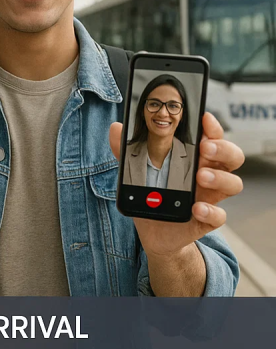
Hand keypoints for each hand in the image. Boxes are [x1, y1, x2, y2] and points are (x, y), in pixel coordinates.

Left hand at [109, 111, 244, 257]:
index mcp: (194, 157)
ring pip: (233, 183)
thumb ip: (126, 149)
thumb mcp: (136, 169)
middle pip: (232, 157)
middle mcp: (208, 174)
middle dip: (223, 148)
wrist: (152, 230)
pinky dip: (211, 211)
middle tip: (205, 147)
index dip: (213, 127)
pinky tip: (196, 208)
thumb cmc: (151, 193)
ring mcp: (210, 197)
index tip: (204, 118)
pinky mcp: (207, 220)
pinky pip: (219, 216)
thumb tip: (116, 128)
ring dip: (220, 178)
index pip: (212, 137)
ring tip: (201, 176)